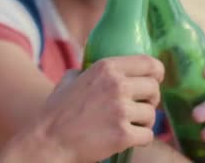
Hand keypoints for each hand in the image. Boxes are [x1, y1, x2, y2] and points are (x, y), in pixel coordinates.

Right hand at [38, 55, 163, 162]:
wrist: (48, 141)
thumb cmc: (56, 112)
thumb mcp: (70, 79)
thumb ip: (89, 70)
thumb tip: (103, 69)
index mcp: (106, 67)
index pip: (149, 63)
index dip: (156, 73)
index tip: (154, 80)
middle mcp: (117, 85)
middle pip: (154, 89)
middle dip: (150, 100)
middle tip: (139, 107)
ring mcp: (121, 110)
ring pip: (152, 115)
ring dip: (143, 122)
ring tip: (129, 125)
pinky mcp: (123, 134)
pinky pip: (148, 135)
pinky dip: (140, 140)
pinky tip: (127, 139)